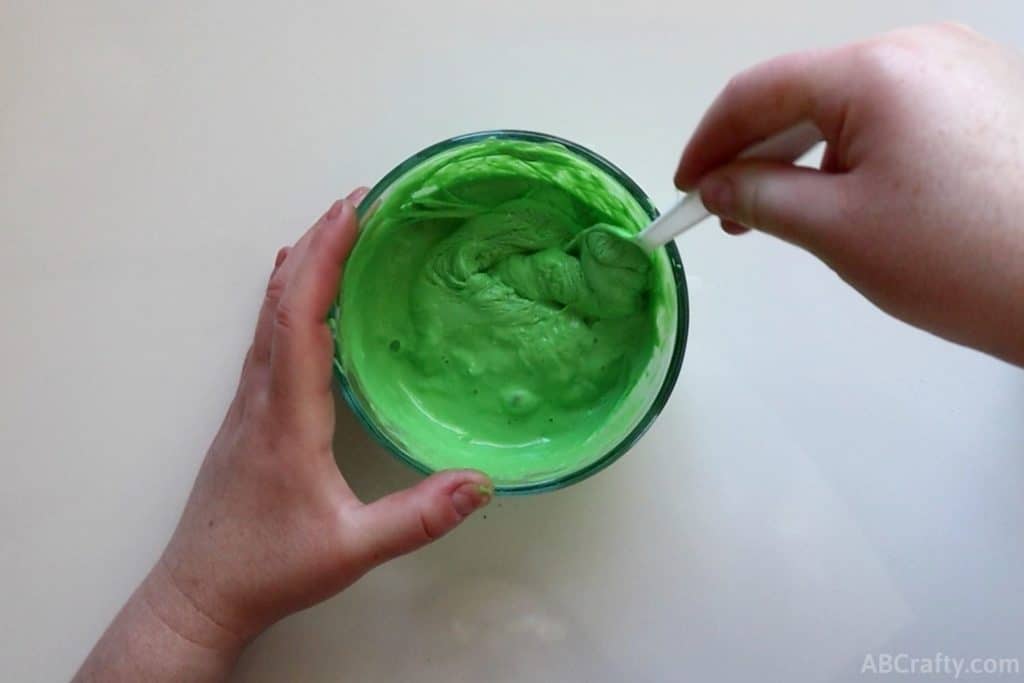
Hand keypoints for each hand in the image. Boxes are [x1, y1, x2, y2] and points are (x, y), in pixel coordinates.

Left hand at [75, 190, 492, 681]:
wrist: (199, 594)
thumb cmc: (267, 568)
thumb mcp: (352, 549)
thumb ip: (419, 517)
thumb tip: (483, 482)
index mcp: (286, 415)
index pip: (301, 316)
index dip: (327, 256)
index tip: (355, 209)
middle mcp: (260, 396)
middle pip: (281, 298)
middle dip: (320, 240)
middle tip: (362, 199)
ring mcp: (248, 403)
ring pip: (269, 313)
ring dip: (303, 263)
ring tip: (338, 228)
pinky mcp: (248, 414)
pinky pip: (267, 335)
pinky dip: (290, 296)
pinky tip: (304, 296)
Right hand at [676, 23, 1023, 364]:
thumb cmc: (958, 259)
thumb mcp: (836, 229)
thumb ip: (758, 196)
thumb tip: (716, 185)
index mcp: (878, 69)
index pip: (759, 90)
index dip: (709, 140)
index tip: (686, 189)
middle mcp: (922, 47)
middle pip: (806, 91)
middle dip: (757, 152)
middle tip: (730, 213)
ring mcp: (963, 66)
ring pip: (850, 103)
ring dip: (804, 153)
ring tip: (789, 213)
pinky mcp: (988, 95)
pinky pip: (896, 111)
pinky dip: (855, 150)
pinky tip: (848, 196)